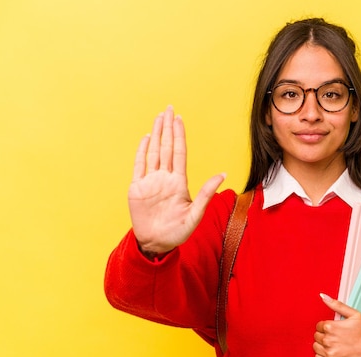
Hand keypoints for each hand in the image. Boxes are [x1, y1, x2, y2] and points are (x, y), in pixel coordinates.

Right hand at [128, 105, 224, 253]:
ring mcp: (150, 182)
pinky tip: (146, 138)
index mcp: (179, 182)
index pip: (179, 153)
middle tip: (169, 108)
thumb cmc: (178, 232)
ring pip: (153, 152)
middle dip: (168, 128)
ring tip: (158, 117)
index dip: (179, 136)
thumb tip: (223, 174)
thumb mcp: (195, 214)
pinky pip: (139, 166)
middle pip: (166, 147)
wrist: (157, 244)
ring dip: (156, 134)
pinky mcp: (137, 189)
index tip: (180, 119)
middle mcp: (165, 178)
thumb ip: (206, 193)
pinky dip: (142, 152)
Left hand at [313, 293, 360, 356]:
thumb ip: (336, 304)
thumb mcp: (354, 314)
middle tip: (337, 337)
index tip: (335, 330)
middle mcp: (328, 340)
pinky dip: (323, 356)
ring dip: (323, 346)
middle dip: (325, 336)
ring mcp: (329, 353)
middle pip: (317, 336)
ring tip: (335, 345)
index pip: (319, 326)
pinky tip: (333, 353)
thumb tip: (323, 296)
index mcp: (330, 327)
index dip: (327, 327)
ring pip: (316, 347)